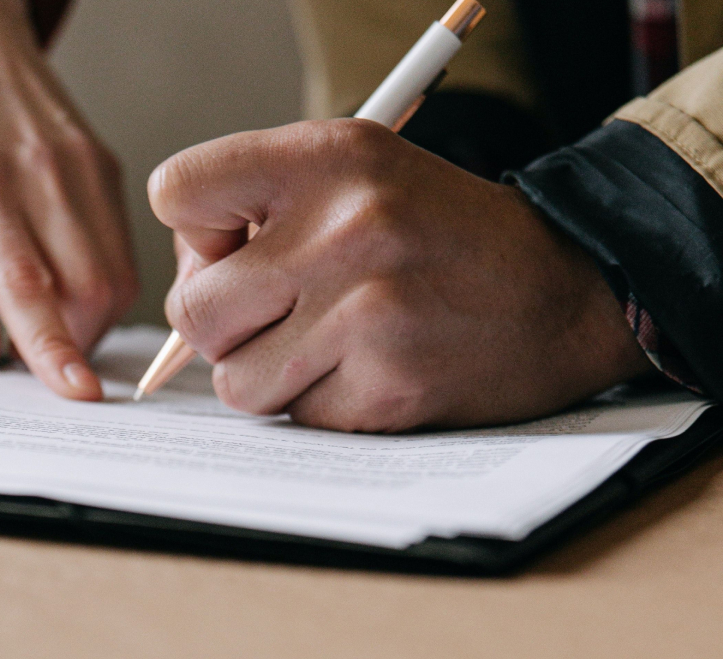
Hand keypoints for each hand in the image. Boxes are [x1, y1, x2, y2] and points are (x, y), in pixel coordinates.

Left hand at [0, 0, 136, 399]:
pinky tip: (63, 274)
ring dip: (90, 317)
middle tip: (33, 351)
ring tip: (45, 312)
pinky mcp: (104, 161)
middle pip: (90, 286)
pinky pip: (122, 243)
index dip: (53, 345)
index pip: (26, 281)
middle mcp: (38, 171)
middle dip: (73, 342)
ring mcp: (81, 164)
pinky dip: (101, 280)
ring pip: (117, 272)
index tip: (76, 393)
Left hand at [149, 120, 652, 431]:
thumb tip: (184, 284)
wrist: (564, 291)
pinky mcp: (387, 388)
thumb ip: (261, 207)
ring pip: (234, 380)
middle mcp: (345, 228)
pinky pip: (296, 417)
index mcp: (328, 158)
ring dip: (269, 375)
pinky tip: (371, 370)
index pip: (176, 193)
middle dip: (221, 326)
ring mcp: (366, 313)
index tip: (235, 247)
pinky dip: (322, 404)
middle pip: (191, 309)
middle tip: (278, 314)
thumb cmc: (440, 233)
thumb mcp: (358, 174)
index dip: (194, 233)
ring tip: (330, 343)